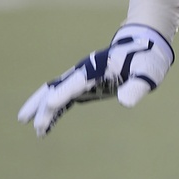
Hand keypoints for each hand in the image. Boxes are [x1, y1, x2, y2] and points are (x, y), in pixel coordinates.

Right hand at [17, 23, 173, 136]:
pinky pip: (64, 100)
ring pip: (54, 93)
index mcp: (97, 67)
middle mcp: (84, 72)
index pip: (77, 82)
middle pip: (57, 87)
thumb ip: (136, 88)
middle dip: (43, 104)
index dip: (64, 92)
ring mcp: (82, 79)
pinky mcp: (84, 87)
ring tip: (35, 131)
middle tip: (30, 123)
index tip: (50, 104)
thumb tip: (125, 102)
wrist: (143, 47)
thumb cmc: (147, 60)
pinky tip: (46, 128)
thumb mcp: (147, 74)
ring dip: (43, 110)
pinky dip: (54, 112)